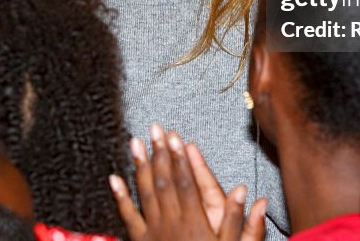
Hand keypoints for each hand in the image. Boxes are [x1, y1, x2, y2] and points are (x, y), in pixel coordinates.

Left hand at [109, 124, 266, 240]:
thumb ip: (240, 223)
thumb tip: (246, 193)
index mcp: (195, 223)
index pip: (186, 183)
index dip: (180, 158)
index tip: (175, 137)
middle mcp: (172, 223)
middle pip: (164, 181)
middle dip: (159, 153)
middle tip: (153, 129)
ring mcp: (154, 232)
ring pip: (145, 193)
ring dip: (139, 166)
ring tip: (134, 143)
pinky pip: (128, 217)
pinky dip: (120, 197)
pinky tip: (114, 179)